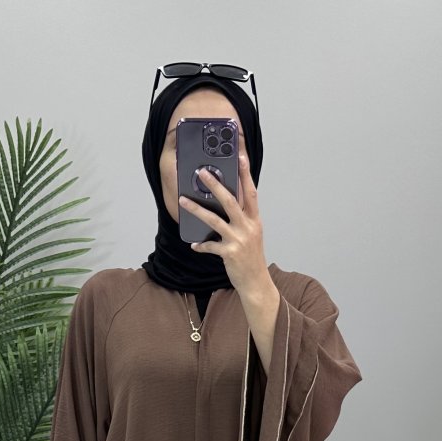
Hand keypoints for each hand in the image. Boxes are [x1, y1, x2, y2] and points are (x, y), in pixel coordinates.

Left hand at [179, 150, 268, 295]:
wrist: (257, 283)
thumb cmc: (252, 258)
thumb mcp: (252, 234)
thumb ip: (243, 219)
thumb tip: (228, 204)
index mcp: (254, 220)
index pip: (250, 192)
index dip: (246, 174)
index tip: (241, 157)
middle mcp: (248, 227)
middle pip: (230, 200)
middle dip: (215, 185)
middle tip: (202, 172)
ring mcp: (239, 239)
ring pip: (214, 219)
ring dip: (197, 209)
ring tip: (183, 200)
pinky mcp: (229, 253)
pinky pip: (210, 245)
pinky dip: (201, 245)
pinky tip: (194, 245)